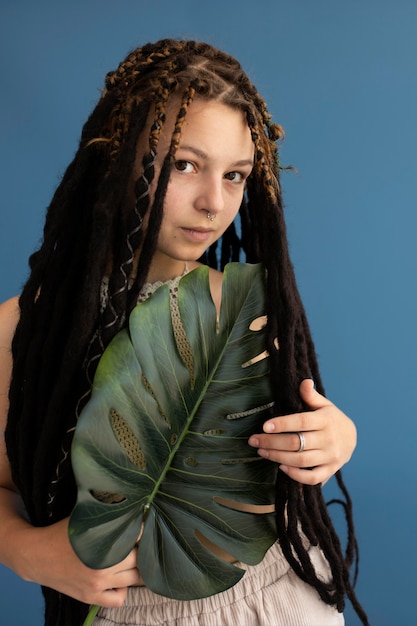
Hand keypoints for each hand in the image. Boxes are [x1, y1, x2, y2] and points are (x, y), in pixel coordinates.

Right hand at [18, 517, 141, 606]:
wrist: (37, 556)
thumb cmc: (62, 533)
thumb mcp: (85, 517)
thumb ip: (107, 513)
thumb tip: (131, 505)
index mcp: (102, 542)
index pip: (137, 535)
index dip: (141, 528)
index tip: (141, 524)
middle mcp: (102, 565)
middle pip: (138, 558)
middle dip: (139, 548)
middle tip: (136, 542)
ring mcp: (97, 584)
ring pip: (133, 579)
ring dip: (135, 568)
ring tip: (130, 558)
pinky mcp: (90, 597)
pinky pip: (118, 599)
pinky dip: (123, 590)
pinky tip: (118, 579)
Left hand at [248, 379, 356, 485]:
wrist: (352, 439)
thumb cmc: (332, 419)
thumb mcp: (324, 405)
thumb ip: (311, 395)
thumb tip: (304, 381)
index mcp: (326, 420)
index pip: (302, 421)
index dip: (282, 424)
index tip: (264, 425)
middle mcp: (329, 439)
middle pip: (297, 443)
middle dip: (272, 442)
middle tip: (254, 440)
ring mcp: (330, 457)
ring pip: (302, 461)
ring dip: (278, 457)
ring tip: (262, 451)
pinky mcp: (330, 471)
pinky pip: (313, 478)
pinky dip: (296, 475)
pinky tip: (281, 467)